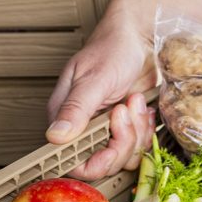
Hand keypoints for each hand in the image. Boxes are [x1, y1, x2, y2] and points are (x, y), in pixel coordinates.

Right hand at [46, 8, 155, 179]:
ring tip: (134, 102)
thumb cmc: (113, 50)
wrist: (140, 39)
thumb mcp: (93, 79)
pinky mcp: (128, 127)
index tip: (111, 147)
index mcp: (67, 117)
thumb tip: (54, 137)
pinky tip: (142, 107)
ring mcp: (108, 129)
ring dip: (137, 131)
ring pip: (126, 155)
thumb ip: (76, 109)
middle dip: (122, 140)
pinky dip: (146, 129)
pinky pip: (140, 145)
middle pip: (105, 161)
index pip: (74, 160)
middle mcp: (85, 127)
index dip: (95, 162)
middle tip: (125, 110)